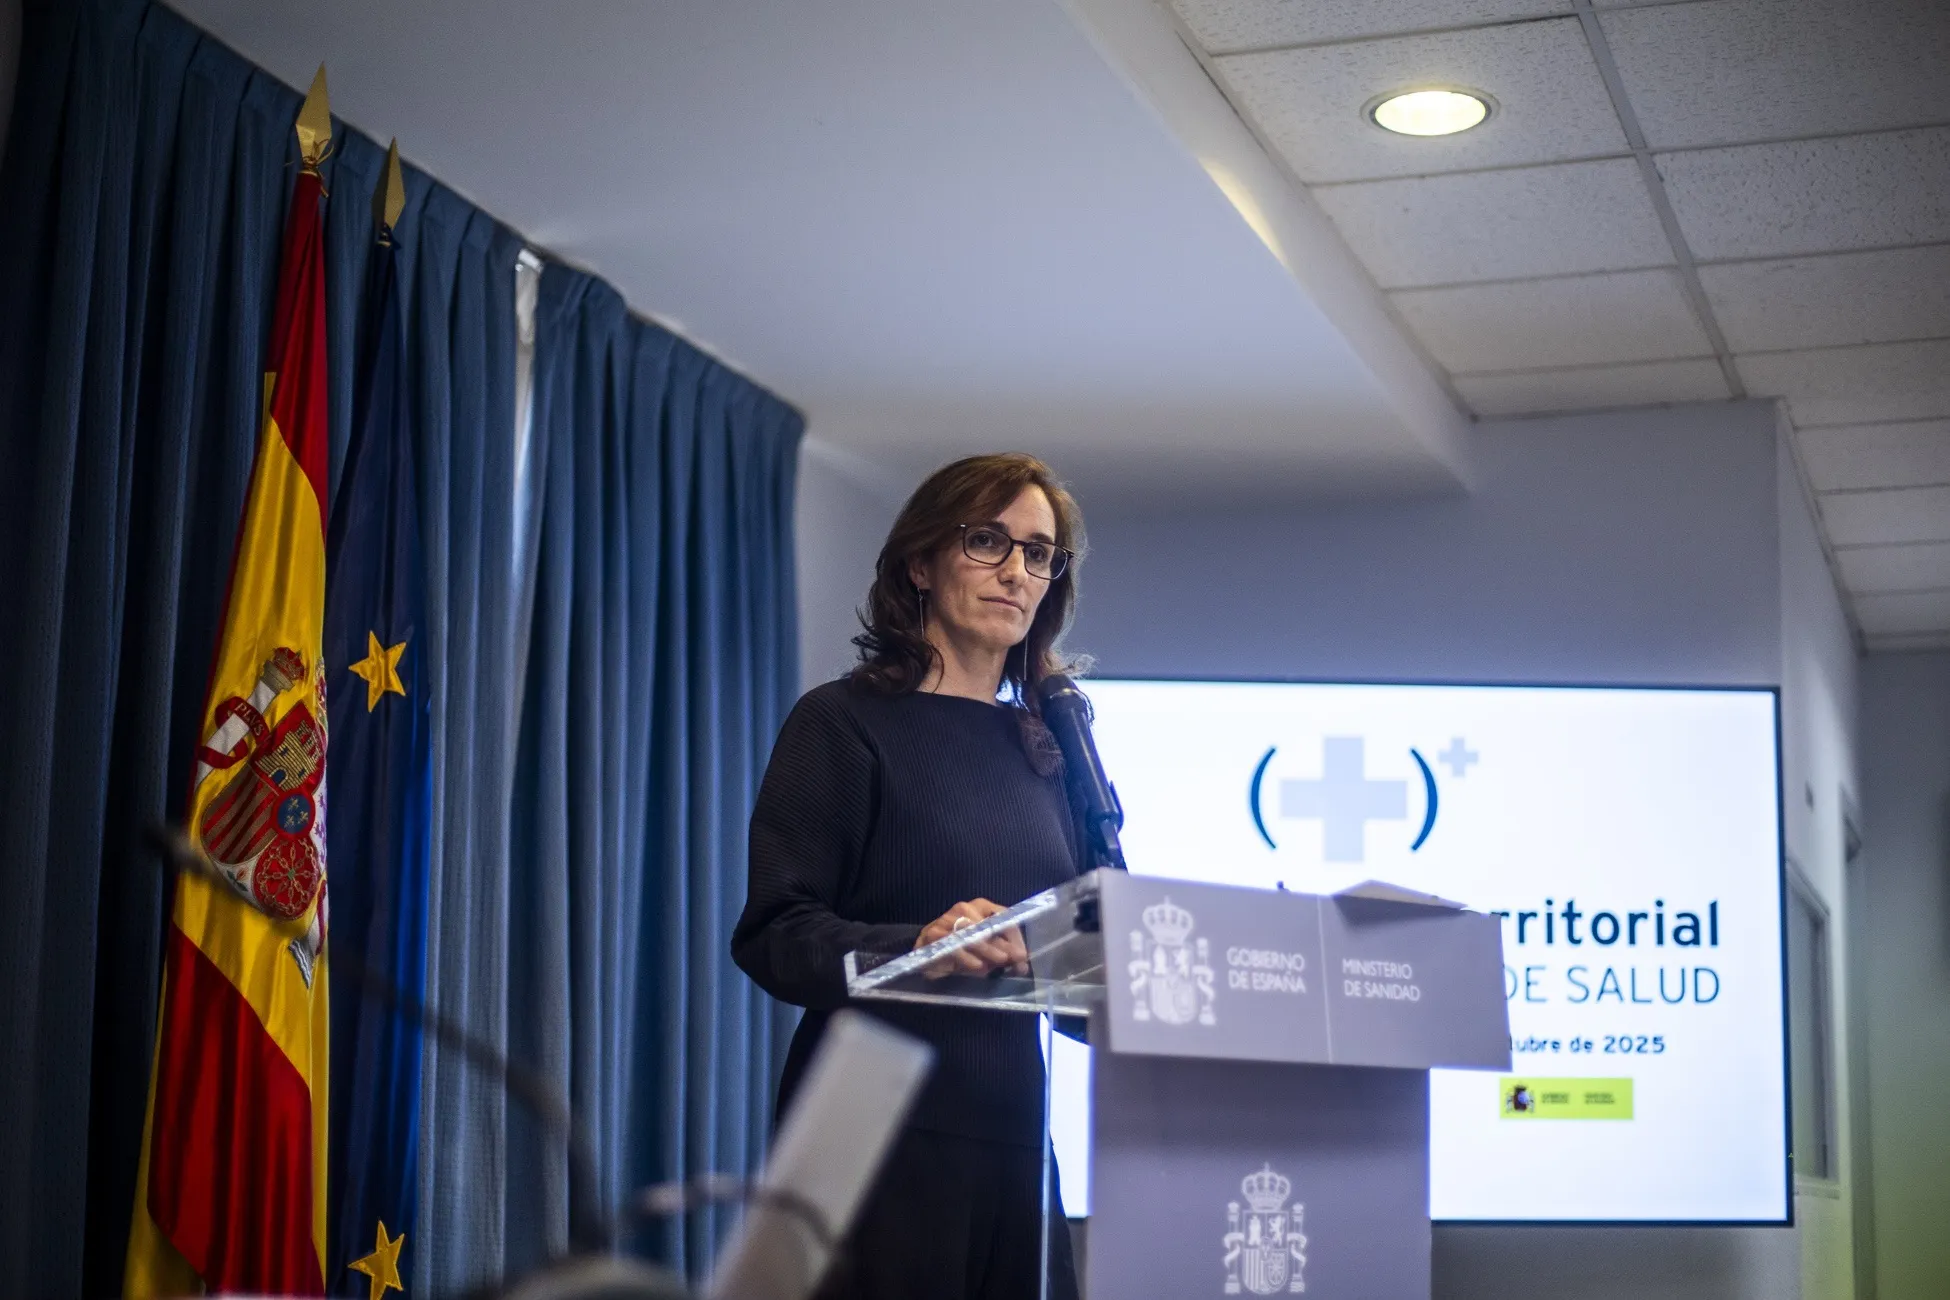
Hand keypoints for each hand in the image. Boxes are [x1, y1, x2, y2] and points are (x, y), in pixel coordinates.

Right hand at [914, 899, 1028, 978]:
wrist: (927, 953)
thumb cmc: (962, 949)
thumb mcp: (986, 951)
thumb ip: (1003, 955)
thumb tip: (1022, 965)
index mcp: (981, 907)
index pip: (1003, 916)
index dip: (1015, 937)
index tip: (1022, 955)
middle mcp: (964, 908)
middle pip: (987, 925)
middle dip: (1003, 944)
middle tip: (1015, 959)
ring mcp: (947, 919)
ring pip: (971, 933)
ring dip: (987, 949)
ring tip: (999, 962)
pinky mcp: (933, 934)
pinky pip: (953, 945)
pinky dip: (967, 957)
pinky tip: (977, 966)